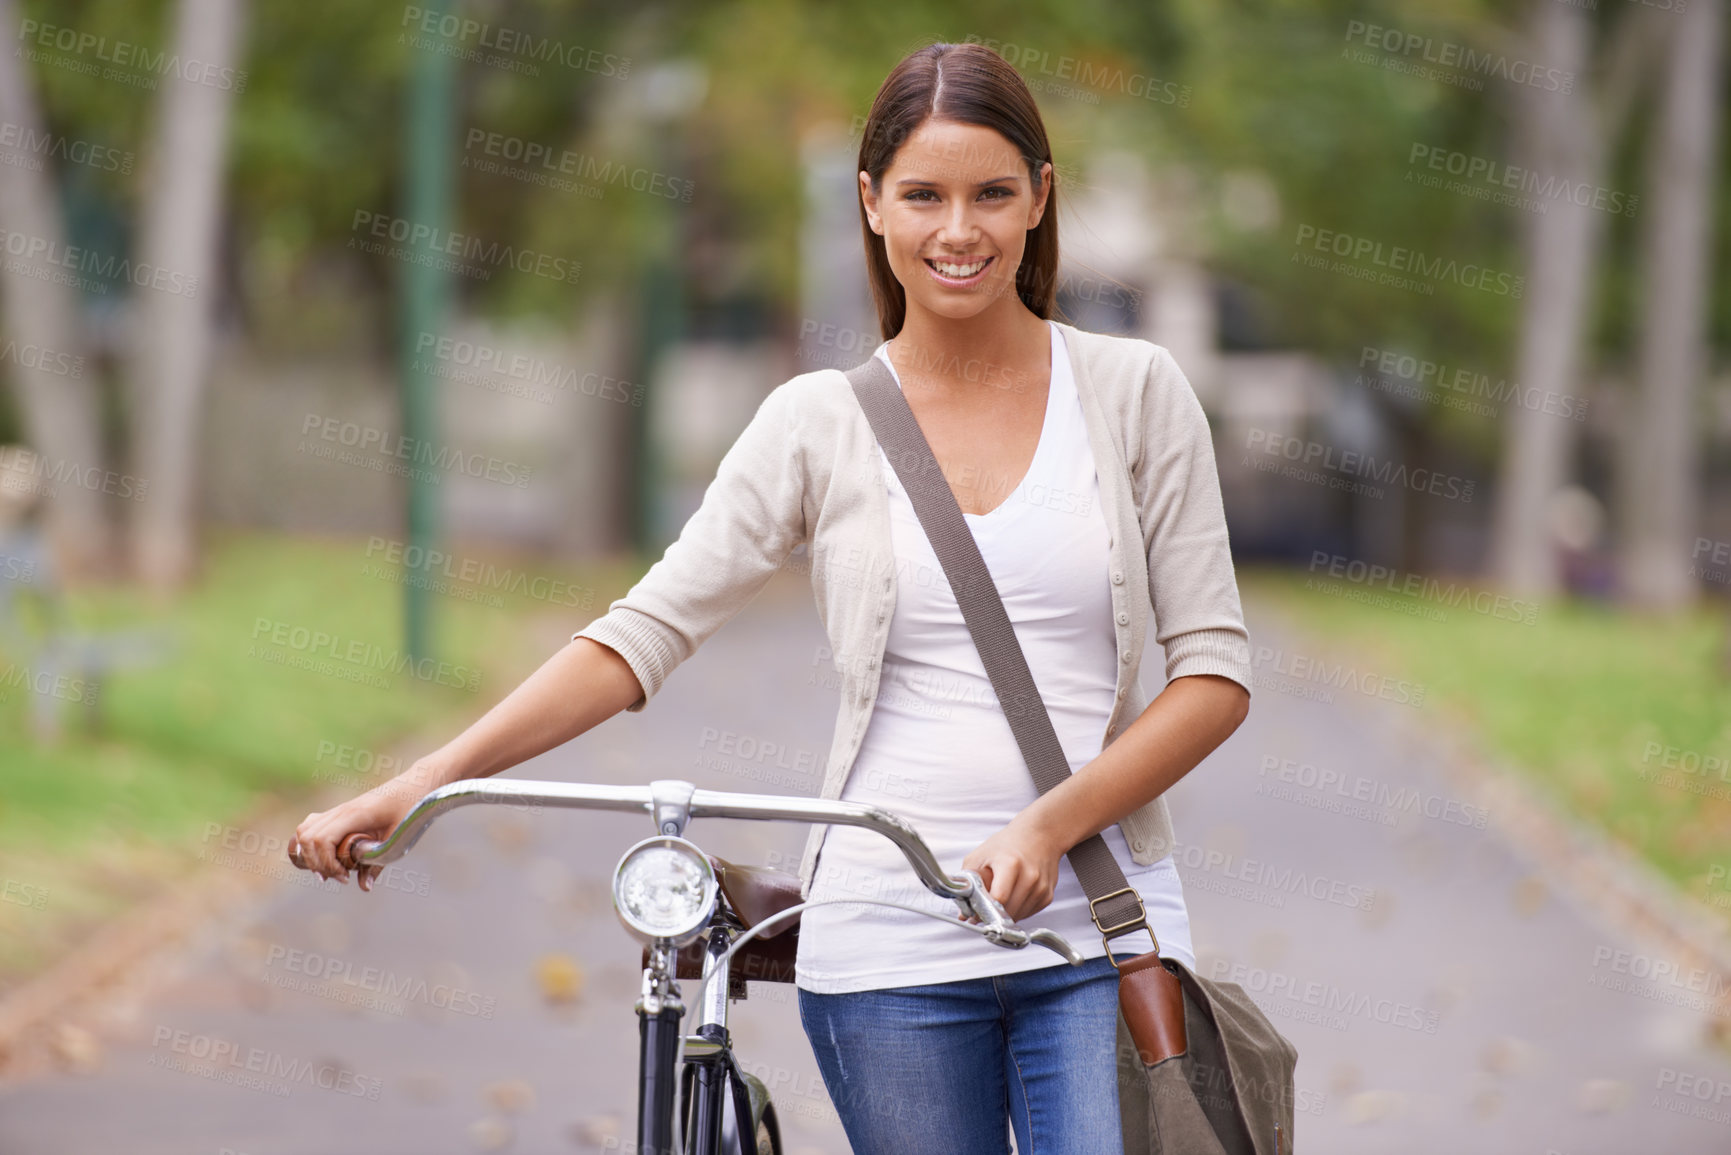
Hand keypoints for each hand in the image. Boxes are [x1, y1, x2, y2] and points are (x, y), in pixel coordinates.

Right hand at [289, 766, 429, 889]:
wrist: (412, 786)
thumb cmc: (409, 809)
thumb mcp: (397, 839)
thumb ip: (378, 862)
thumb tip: (365, 888)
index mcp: (354, 815)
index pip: (323, 840)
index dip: (327, 863)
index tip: (345, 877)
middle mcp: (340, 810)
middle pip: (307, 838)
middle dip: (317, 863)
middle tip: (338, 877)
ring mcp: (337, 810)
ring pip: (304, 831)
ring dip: (309, 854)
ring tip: (327, 871)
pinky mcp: (337, 813)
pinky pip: (310, 825)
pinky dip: (307, 843)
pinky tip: (320, 858)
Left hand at [962, 818, 1063, 922]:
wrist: (1039, 836)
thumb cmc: (1007, 845)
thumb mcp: (981, 855)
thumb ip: (969, 882)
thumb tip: (963, 913)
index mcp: (1011, 864)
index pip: (998, 898)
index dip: (983, 909)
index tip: (973, 913)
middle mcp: (1030, 876)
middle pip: (1008, 911)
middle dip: (992, 915)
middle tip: (982, 909)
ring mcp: (1041, 887)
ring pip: (1017, 916)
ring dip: (1004, 914)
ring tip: (998, 897)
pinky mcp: (1047, 896)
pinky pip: (1028, 914)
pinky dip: (1017, 910)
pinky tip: (1013, 896)